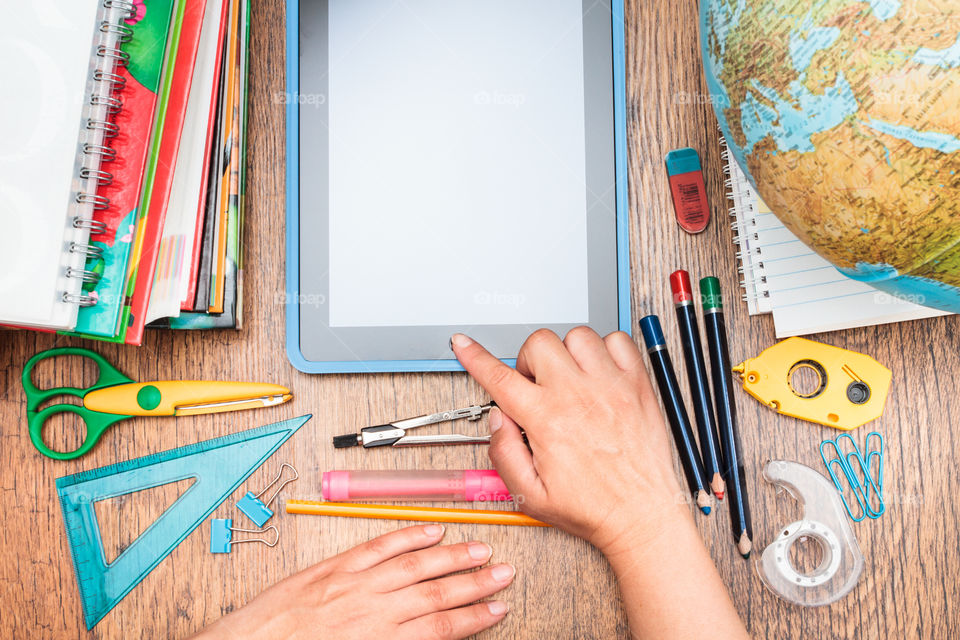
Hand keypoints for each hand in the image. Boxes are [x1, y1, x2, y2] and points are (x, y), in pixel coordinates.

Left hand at [192, 525, 513, 639]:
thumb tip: (427, 638)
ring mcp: (355, 584)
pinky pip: (379, 547)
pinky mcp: (335, 567)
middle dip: (475, 583)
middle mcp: (372, 610)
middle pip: (437, 593)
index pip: (441, 628)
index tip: (498, 609)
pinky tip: (431, 530)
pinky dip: (408, 536)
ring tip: (480, 550)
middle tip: (503, 573)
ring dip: (452, 556)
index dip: (475, 617)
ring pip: (415, 565)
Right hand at [451, 328, 687, 556]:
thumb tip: (498, 418)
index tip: (463, 344)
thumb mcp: (530, 495)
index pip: (499, 376)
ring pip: (577, 336)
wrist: (642, 516)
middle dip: (530, 360)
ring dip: (568, 353)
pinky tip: (601, 373)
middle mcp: (577, 395)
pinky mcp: (638, 384)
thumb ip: (503, 453)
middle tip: (538, 386)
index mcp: (547, 421)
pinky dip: (607, 349)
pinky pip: (618, 340)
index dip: (474, 356)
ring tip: (572, 379)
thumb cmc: (593, 508)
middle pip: (539, 343)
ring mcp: (611, 385)